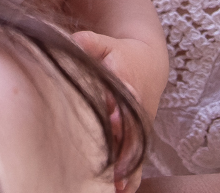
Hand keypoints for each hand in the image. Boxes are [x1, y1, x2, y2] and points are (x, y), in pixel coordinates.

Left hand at [74, 30, 168, 192]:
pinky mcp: (140, 135)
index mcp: (127, 78)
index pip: (124, 92)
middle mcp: (136, 104)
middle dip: (123, 146)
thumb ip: (89, 42)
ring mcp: (140, 122)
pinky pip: (138, 158)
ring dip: (127, 167)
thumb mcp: (105, 43)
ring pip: (135, 147)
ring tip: (116, 187)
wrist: (148, 65)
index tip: (112, 117)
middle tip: (113, 166)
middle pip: (131, 126)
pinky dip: (132, 175)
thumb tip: (72, 40)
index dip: (119, 105)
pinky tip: (123, 191)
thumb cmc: (119, 54)